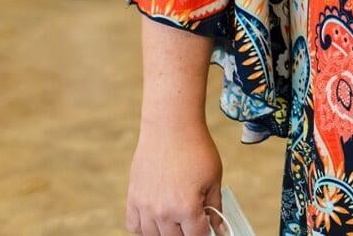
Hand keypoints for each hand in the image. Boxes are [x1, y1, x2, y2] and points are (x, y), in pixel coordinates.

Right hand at [126, 117, 223, 235]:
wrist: (170, 127)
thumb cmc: (196, 149)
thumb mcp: (214, 178)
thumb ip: (215, 207)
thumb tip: (219, 228)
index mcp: (186, 208)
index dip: (204, 232)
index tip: (206, 225)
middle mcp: (163, 212)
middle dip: (187, 232)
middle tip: (192, 219)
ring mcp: (145, 206)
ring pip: (153, 235)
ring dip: (166, 231)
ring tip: (177, 219)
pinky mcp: (133, 198)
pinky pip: (134, 225)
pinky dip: (144, 227)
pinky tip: (157, 218)